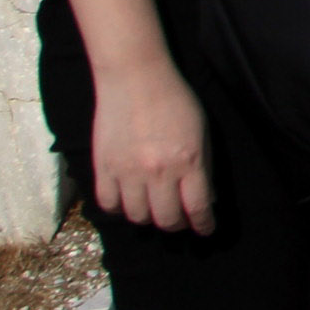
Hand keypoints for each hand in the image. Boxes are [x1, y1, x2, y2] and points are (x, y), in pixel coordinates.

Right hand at [89, 59, 211, 234]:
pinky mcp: (103, 168)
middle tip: (180, 221)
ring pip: (137, 216)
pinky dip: (119, 209)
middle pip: (166, 219)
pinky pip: (108, 204)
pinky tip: (128, 202)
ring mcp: (127, 172)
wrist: (135, 78)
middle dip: (177, 225)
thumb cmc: (175, 101)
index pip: (197, 208)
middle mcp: (157, 172)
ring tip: (154, 210)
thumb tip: (206, 199)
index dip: (203, 225)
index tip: (205, 231)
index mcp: (188, 162)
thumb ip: (204, 167)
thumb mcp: (202, 133)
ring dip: (148, 218)